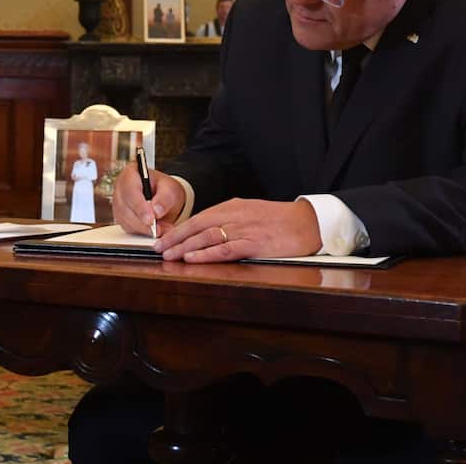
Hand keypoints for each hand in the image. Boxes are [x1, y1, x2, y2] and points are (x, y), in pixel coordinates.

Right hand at [112, 164, 185, 236]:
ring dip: (142, 229)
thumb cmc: (164, 188)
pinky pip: (127, 228)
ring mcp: (118, 203)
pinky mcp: (120, 217)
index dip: (139, 206)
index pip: (130, 190)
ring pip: (125, 220)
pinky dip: (140, 232)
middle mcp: (120, 188)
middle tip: (157, 229)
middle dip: (141, 222)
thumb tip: (156, 211)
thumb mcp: (170, 188)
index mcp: (130, 174)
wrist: (164, 198)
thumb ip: (165, 198)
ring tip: (160, 230)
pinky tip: (153, 231)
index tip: (151, 219)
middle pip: (124, 208)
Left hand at [155, 198, 321, 262]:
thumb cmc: (279, 220)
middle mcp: (235, 215)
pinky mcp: (255, 243)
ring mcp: (244, 229)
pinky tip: (193, 259)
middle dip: (175, 237)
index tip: (162, 238)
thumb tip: (206, 233)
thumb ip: (229, 221)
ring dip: (185, 246)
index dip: (178, 229)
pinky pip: (225, 249)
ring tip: (169, 255)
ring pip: (207, 237)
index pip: (198, 217)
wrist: (308, 222)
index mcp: (233, 207)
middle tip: (157, 248)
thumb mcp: (250, 213)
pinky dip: (207, 254)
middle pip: (198, 226)